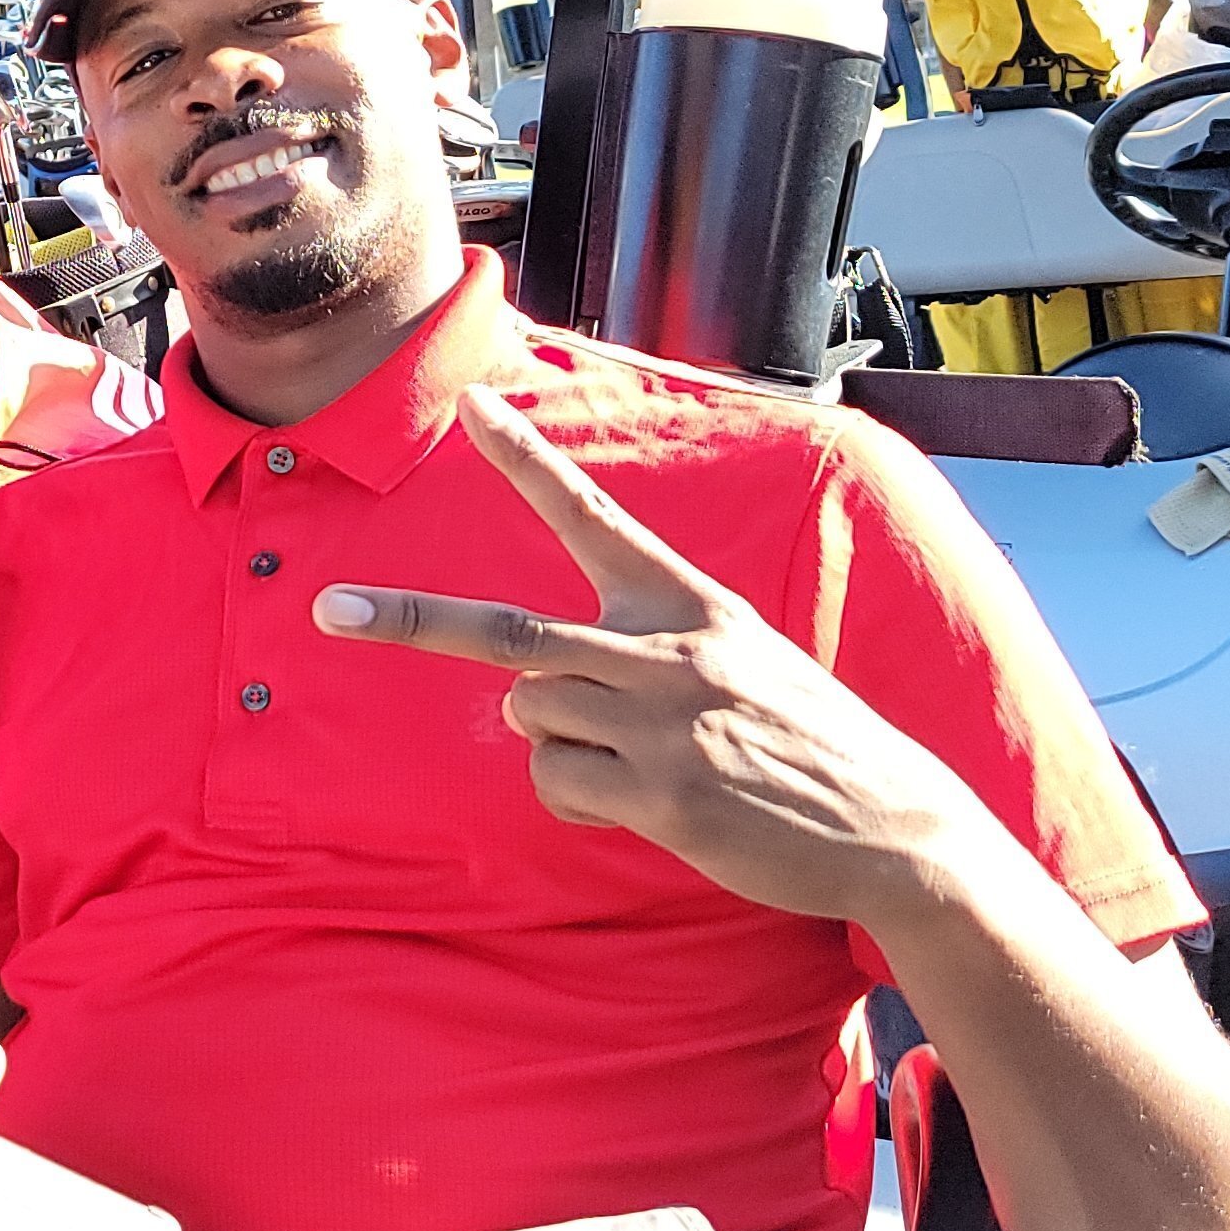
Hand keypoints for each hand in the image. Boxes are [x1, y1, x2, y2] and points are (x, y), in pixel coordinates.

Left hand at [312, 387, 999, 933]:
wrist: (897, 825)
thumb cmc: (811, 741)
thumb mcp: (746, 661)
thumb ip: (654, 650)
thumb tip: (550, 683)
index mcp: (691, 604)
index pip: (593, 516)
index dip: (528, 460)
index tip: (473, 405)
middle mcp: (669, 650)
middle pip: (506, 633)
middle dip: (411, 621)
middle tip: (332, 611)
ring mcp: (661, 723)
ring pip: (529, 716)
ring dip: (554, 743)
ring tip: (632, 763)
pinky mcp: (660, 795)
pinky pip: (556, 785)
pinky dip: (574, 800)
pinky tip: (640, 807)